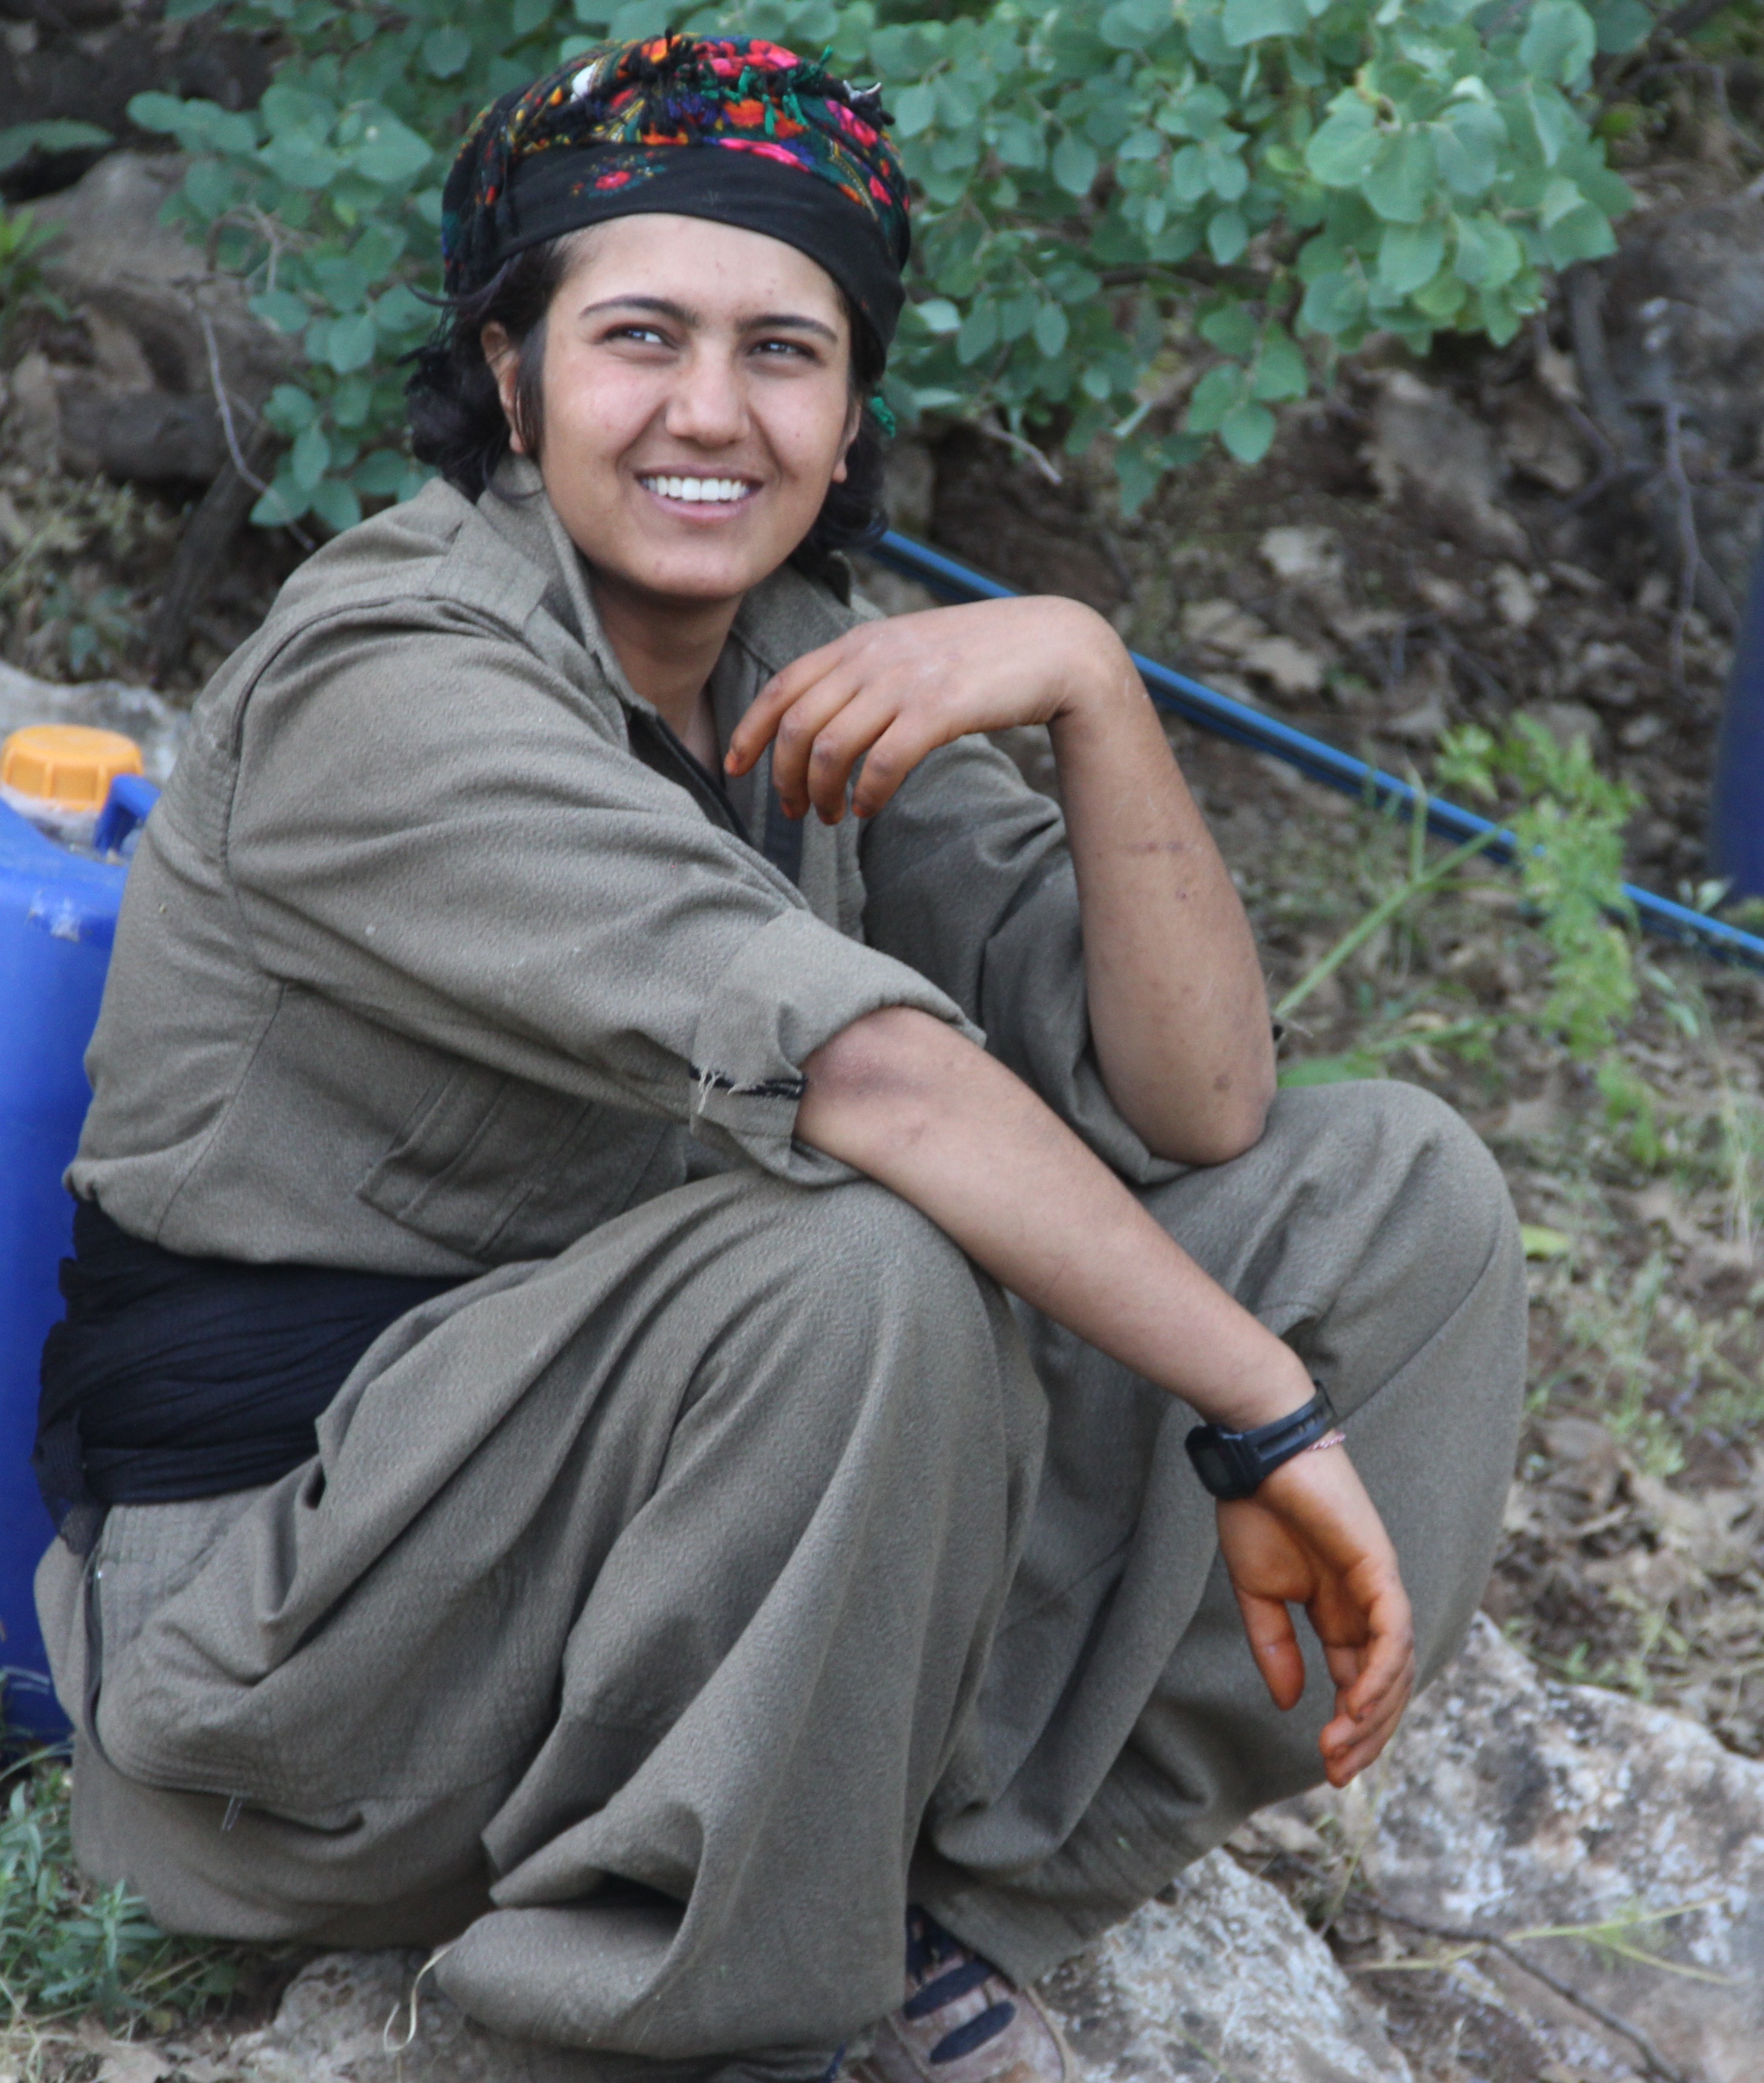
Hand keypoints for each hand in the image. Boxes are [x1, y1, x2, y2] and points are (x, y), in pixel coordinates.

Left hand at [724, 597, 1129, 822]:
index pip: (782, 686)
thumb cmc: (983, 657)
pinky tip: (867, 810)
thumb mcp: (912, 651)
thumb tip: (826, 717)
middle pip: (795, 724)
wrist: (1056, 646)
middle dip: (781, 776)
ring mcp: (904, 682)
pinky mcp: (937, 710)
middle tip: (791, 811)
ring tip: (828, 817)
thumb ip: (868, 673)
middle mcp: (873, 658)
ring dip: (819, 792)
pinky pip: (880, 764)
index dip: (749, 731)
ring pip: (828, 748)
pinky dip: (865, 795)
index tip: (733, 768)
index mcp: (860, 642)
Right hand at [1214, 1443, 1414, 1786]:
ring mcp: (1378, 1587)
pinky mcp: (1380, 1568)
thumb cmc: (1257, 1511)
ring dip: (1372, 1714)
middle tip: (1337, 1771)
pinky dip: (1379, 1672)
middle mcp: (1367, 1605)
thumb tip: (1289, 1703)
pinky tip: (1356, 1703)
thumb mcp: (1258, 1595)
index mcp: (1340, 1611)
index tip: (1327, 1767)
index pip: (1360, 1683)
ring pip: (1395, 1667)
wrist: (1259, 1457)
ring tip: (1339, 1746)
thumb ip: (1275, 1648)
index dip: (1351, 1729)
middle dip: (1366, 1735)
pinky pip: (1391, 1632)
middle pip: (1386, 1686)